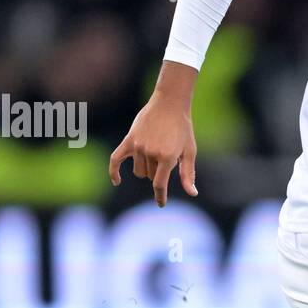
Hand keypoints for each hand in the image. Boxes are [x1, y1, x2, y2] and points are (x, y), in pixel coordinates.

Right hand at [109, 62, 198, 206]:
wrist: (170, 104)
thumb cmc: (183, 129)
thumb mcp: (189, 151)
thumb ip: (188, 174)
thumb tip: (193, 193)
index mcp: (167, 157)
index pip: (159, 185)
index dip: (160, 197)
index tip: (161, 204)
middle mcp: (151, 153)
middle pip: (149, 176)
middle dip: (158, 172)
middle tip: (167, 154)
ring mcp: (138, 147)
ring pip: (138, 170)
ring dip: (146, 168)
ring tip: (157, 151)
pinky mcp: (129, 140)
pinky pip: (115, 159)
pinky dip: (114, 171)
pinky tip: (116, 181)